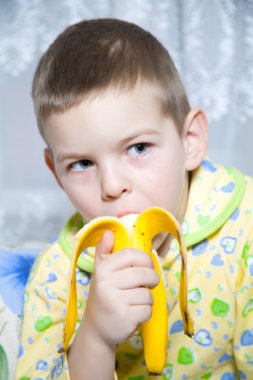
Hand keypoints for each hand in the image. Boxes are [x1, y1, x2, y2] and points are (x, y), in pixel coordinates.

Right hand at [82, 230, 159, 347]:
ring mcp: (115, 301)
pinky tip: (134, 313)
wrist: (96, 328)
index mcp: (103, 269)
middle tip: (148, 284)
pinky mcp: (124, 318)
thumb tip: (108, 232)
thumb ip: (104, 251)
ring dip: (147, 298)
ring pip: (147, 294)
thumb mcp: (101, 272)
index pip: (131, 255)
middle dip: (152, 279)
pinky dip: (145, 313)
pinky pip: (147, 310)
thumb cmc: (104, 295)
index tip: (147, 266)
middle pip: (144, 274)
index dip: (145, 259)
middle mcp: (106, 283)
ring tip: (136, 301)